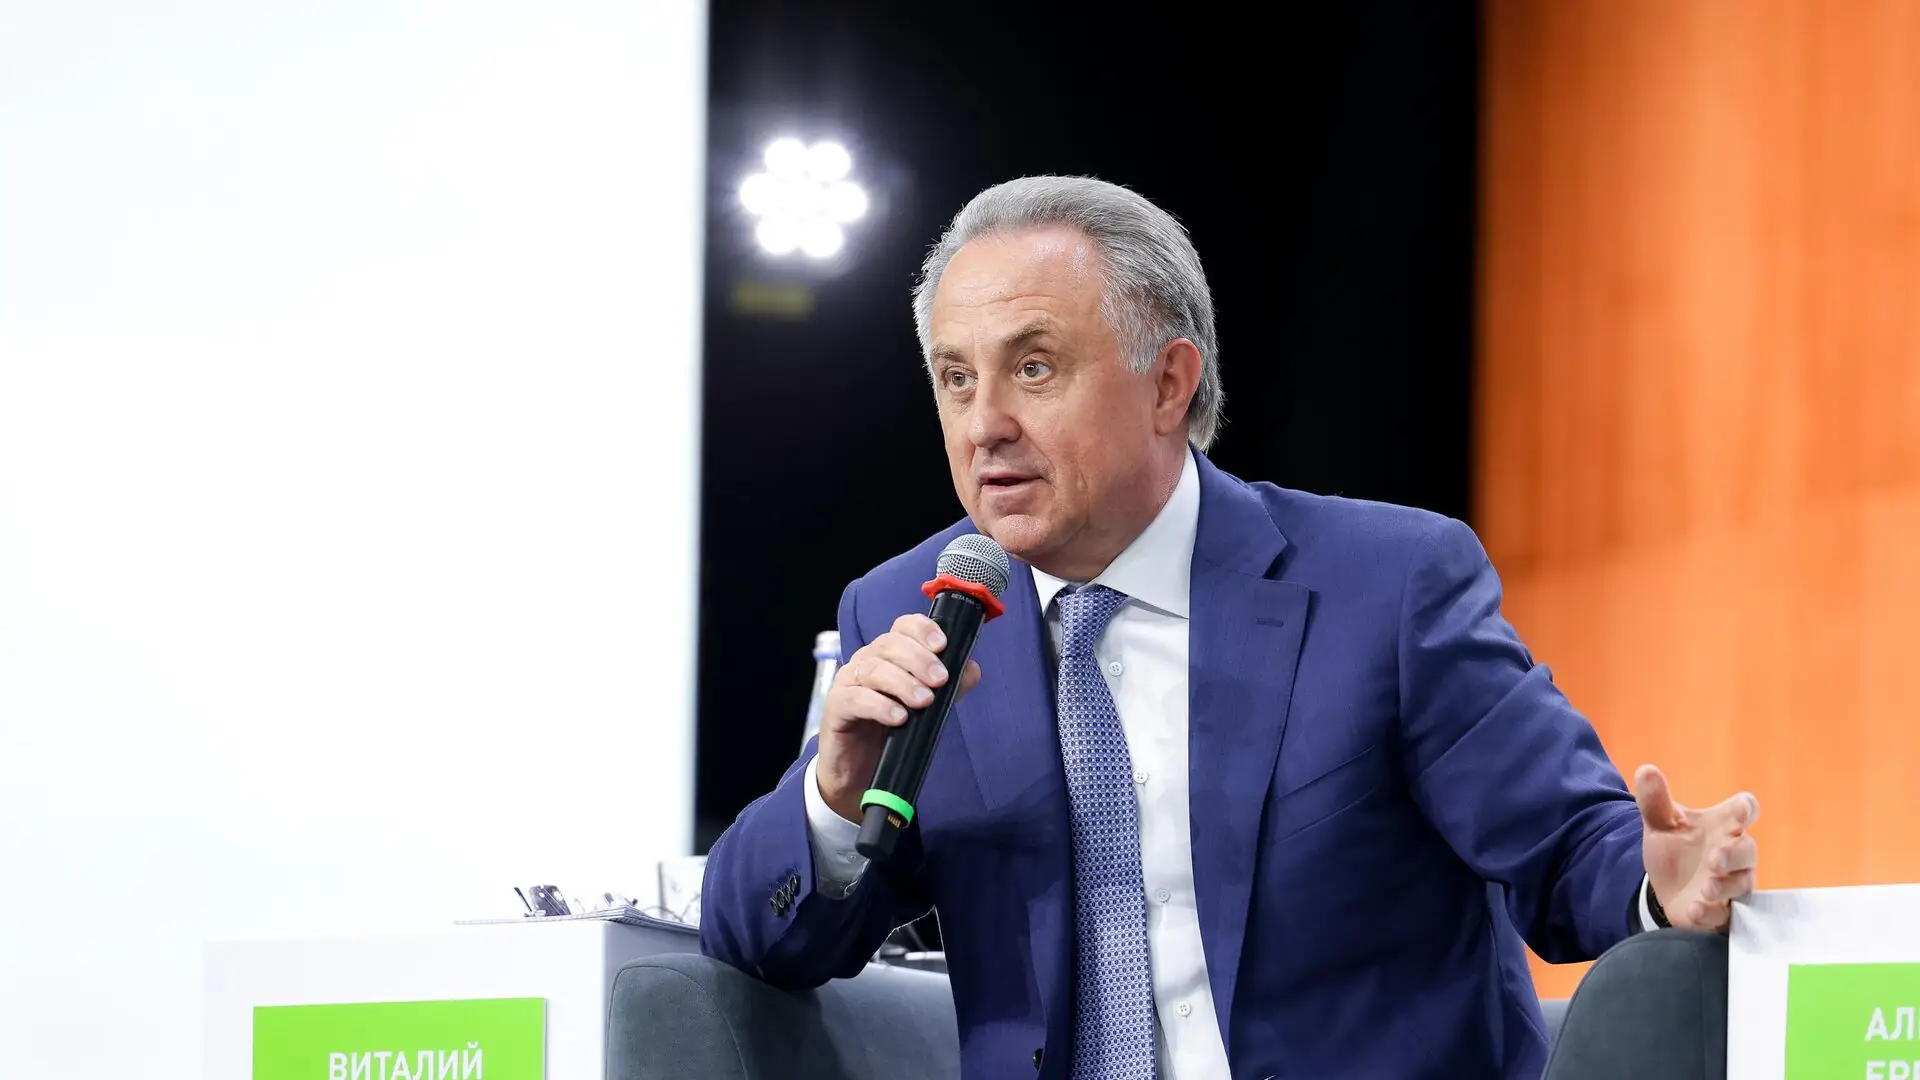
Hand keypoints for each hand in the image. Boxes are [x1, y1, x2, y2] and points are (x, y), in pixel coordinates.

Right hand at [815, 614, 981, 823]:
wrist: (858, 767)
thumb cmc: (890, 729)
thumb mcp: (926, 706)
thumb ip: (950, 687)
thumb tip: (972, 670)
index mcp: (888, 654)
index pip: (902, 627)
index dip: (922, 630)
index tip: (942, 645)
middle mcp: (866, 661)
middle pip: (889, 644)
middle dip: (919, 659)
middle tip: (940, 680)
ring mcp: (848, 682)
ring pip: (873, 669)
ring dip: (903, 683)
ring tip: (924, 701)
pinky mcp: (836, 707)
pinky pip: (855, 698)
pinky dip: (880, 705)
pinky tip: (899, 718)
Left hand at [1634, 764, 1759, 931]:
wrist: (1665, 888)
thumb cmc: (1674, 850)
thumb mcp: (1660, 824)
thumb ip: (1654, 800)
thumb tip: (1645, 770)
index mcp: (1723, 825)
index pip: (1745, 809)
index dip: (1745, 809)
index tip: (1740, 810)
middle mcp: (1734, 854)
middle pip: (1748, 850)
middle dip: (1734, 855)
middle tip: (1715, 859)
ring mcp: (1732, 884)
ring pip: (1742, 884)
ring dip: (1725, 886)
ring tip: (1706, 888)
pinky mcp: (1724, 911)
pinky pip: (1726, 915)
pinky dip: (1712, 913)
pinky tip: (1696, 910)